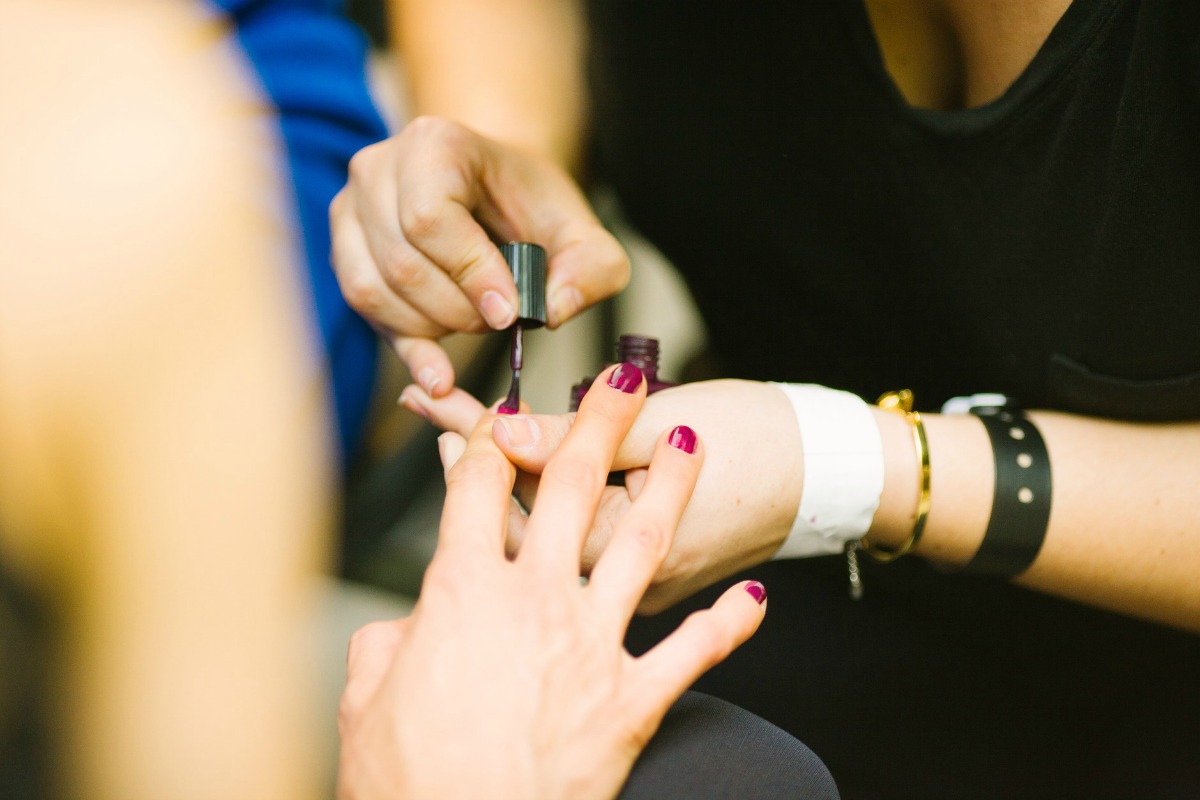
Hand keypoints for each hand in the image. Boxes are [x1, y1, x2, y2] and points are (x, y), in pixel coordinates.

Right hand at [330, 116, 628, 396]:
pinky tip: (439, 370)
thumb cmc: (532, 207)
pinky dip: (404, 343)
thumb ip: (592, 269)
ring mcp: (351, 208)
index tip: (507, 311)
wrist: (494, 190)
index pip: (431, 218)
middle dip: (456, 310)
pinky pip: (363, 307)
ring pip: (373, 289)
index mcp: (435, 144)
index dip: (470, 274)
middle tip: (498, 322)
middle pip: (402, 263)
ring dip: (430, 328)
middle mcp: (378, 167)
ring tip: (474, 323)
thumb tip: (552, 312)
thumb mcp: (583, 233)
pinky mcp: (344, 248)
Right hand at [337, 365, 767, 799]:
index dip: (489, 439)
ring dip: (670, 488)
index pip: (477, 490)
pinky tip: (757, 598)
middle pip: (569, 488)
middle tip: (624, 379)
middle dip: (598, 423)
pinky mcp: (633, 699)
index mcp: (461, 592)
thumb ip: (384, 645)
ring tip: (690, 443)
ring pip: (641, 543)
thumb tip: (402, 630)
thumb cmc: (406, 783)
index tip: (504, 411)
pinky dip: (728, 624)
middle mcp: (534, 601)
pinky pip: (693, 651)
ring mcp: (591, 646)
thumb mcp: (364, 701)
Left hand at [402, 378, 801, 613]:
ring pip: (545, 531)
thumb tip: (503, 432)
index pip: (524, 489)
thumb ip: (581, 437)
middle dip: (472, 455)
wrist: (827, 478)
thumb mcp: (669, 425)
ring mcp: (629, 585)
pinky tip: (523, 468)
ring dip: (504, 477)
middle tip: (428, 408)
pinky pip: (577, 539)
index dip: (475, 436)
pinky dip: (547, 498)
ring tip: (460, 432)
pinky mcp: (641, 576)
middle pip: (521, 514)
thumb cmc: (761, 445)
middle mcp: (617, 580)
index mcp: (622, 544)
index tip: (438, 399)